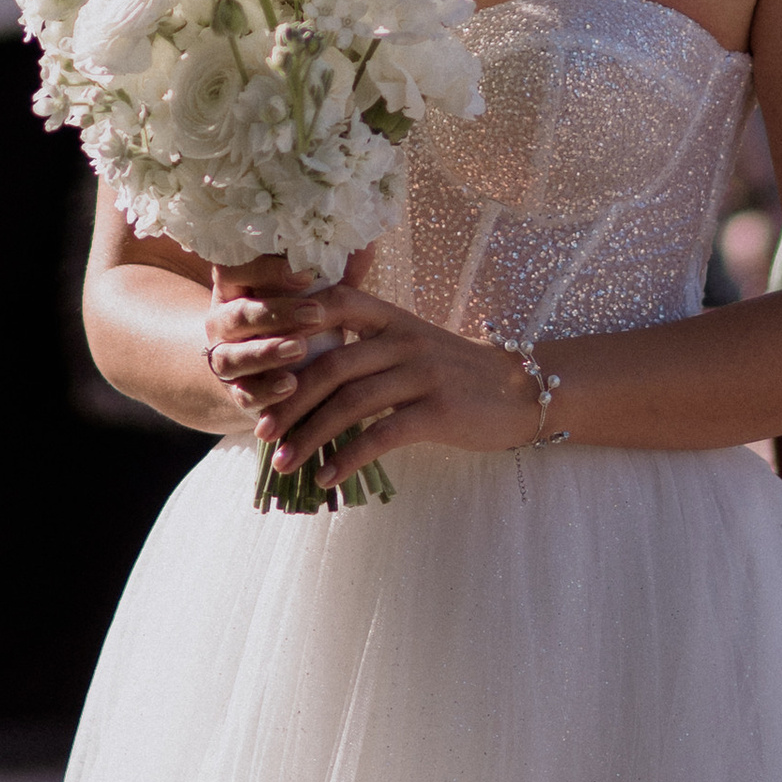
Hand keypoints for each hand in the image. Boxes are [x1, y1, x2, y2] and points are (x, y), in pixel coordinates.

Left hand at [206, 269, 541, 494]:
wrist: (521, 391)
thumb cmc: (456, 373)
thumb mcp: (413, 346)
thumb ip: (368, 348)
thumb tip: (305, 375)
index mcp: (394, 319)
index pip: (336, 304)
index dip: (293, 323)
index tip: (260, 356)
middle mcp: (405, 340)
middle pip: (332, 364)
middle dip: (290, 399)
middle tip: (261, 428)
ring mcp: (422, 374)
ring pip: (350, 402)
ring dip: (310, 435)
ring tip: (283, 462)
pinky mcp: (438, 411)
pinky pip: (381, 435)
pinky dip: (347, 459)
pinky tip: (327, 478)